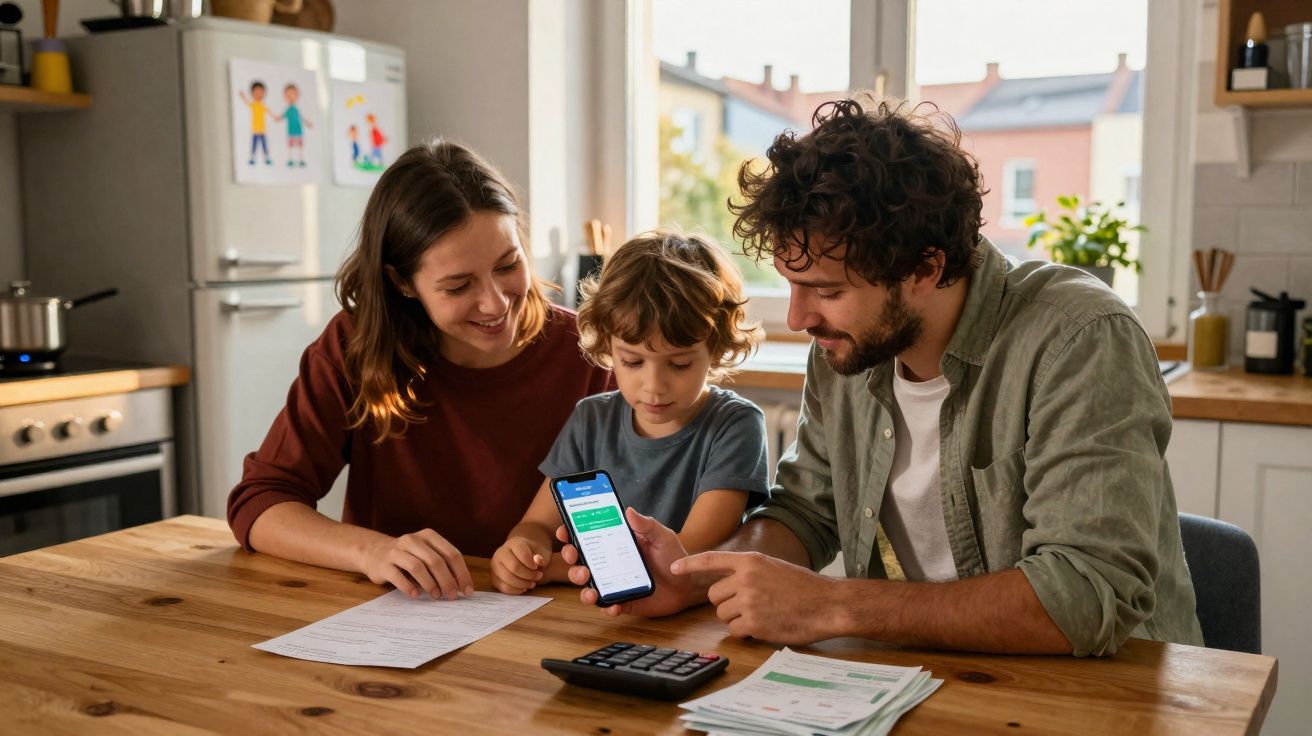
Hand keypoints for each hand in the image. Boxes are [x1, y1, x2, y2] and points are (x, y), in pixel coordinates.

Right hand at [360, 529, 473, 599]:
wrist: (374, 552)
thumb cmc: (408, 556)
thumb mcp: (426, 554)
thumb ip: (443, 565)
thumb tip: (461, 586)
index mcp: (428, 536)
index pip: (451, 554)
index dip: (461, 573)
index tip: (467, 590)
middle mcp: (413, 540)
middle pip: (436, 561)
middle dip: (447, 581)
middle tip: (452, 596)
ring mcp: (396, 551)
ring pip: (417, 567)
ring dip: (430, 584)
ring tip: (437, 596)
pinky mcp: (383, 565)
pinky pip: (398, 576)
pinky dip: (409, 587)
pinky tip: (416, 595)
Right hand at [491, 536, 550, 594]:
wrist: (522, 558)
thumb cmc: (533, 556)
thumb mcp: (541, 553)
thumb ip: (541, 557)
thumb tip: (538, 560)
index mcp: (514, 543)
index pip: (522, 553)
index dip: (531, 564)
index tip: (538, 567)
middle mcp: (501, 552)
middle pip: (514, 567)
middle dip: (529, 575)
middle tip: (538, 577)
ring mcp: (494, 565)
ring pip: (507, 578)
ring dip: (523, 584)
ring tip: (532, 583)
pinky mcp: (493, 577)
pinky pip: (503, 587)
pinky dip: (516, 590)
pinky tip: (523, 588)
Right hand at [556, 507, 701, 616]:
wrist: (688, 584)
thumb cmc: (674, 557)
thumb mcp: (662, 536)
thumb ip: (647, 525)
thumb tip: (629, 510)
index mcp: (616, 544)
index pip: (588, 537)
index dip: (572, 533)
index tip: (564, 531)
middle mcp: (611, 563)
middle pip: (581, 561)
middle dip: (571, 559)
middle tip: (575, 558)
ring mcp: (614, 583)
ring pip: (588, 586)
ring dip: (583, 587)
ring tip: (589, 588)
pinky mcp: (623, 602)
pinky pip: (608, 606)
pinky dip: (606, 607)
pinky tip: (612, 606)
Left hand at [673, 551, 846, 643]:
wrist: (827, 604)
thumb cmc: (804, 587)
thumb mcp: (774, 567)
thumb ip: (749, 571)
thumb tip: (727, 582)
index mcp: (751, 561)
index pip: (712, 560)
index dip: (690, 564)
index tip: (674, 568)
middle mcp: (746, 578)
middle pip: (714, 595)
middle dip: (726, 603)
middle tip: (749, 605)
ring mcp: (749, 601)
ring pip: (722, 614)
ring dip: (736, 618)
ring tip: (762, 614)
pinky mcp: (754, 623)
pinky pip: (734, 630)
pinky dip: (744, 632)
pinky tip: (763, 626)